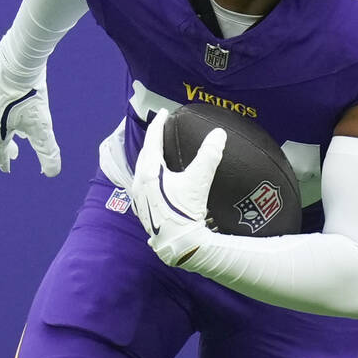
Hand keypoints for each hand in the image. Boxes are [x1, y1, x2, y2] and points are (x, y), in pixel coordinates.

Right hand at [0, 54, 60, 175]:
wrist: (19, 66)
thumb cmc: (29, 99)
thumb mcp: (42, 128)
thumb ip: (47, 151)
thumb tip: (52, 173)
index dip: (4, 162)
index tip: (8, 170)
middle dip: (6, 148)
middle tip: (16, 155)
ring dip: (8, 131)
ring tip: (19, 134)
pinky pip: (1, 106)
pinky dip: (8, 115)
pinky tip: (18, 109)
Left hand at [129, 109, 226, 266]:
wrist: (179, 244)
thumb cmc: (186, 212)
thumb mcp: (199, 180)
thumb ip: (209, 155)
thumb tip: (219, 133)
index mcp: (149, 172)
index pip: (152, 141)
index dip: (159, 124)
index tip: (165, 112)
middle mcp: (139, 183)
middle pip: (144, 155)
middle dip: (153, 140)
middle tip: (162, 130)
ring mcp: (139, 198)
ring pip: (142, 170)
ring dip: (150, 158)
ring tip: (160, 152)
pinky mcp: (144, 209)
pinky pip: (144, 184)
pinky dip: (151, 174)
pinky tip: (159, 180)